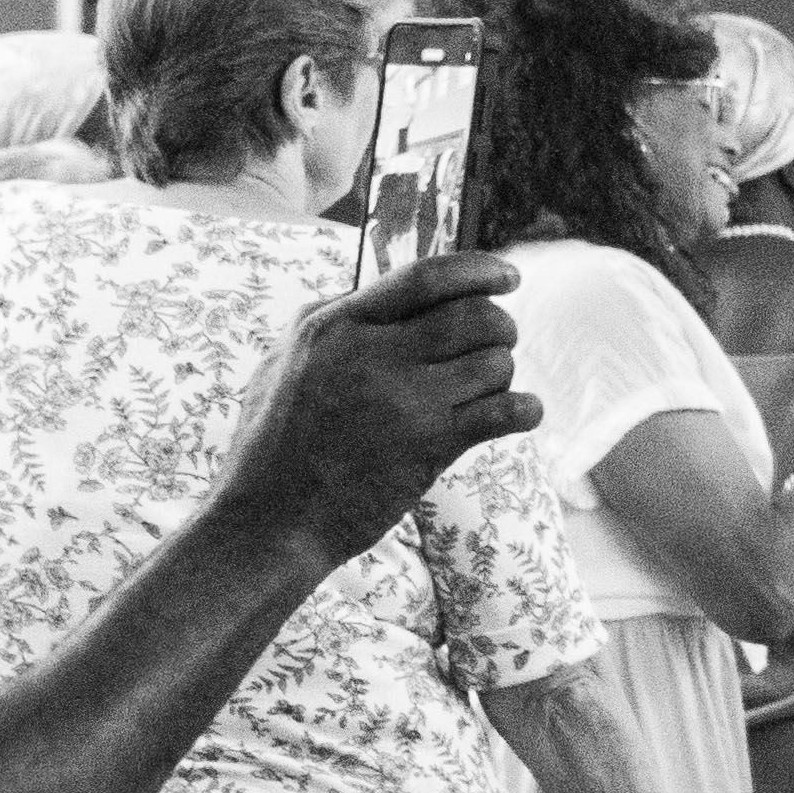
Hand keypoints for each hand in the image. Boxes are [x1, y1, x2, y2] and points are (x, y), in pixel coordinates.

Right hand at [209, 253, 540, 567]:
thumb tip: (383, 289)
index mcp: (334, 325)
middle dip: (500, 328)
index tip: (508, 276)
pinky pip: (507, 411)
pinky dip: (525, 409)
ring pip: (495, 362)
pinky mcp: (429, 445)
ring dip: (502, 375)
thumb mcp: (283, 362)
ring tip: (481, 391)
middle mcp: (371, 353)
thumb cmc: (273, 445)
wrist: (268, 522)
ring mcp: (403, 399)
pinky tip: (520, 413)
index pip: (426, 277)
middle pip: (476, 315)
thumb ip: (332, 320)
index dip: (479, 270)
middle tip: (495, 346)